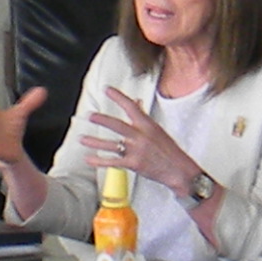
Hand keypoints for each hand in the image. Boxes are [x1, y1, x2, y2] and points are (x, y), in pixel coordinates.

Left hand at [77, 87, 205, 201]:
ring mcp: (136, 151)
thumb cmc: (169, 150)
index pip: (131, 107)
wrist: (179, 170)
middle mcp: (141, 136)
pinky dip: (99, 161)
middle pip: (117, 125)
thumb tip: (136, 102)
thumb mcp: (157, 130)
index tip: (106, 89)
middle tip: (89, 115)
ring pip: (111, 145)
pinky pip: (112, 162)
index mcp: (147, 125)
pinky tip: (89, 159)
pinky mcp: (134, 164)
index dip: (118, 97)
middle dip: (102, 120)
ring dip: (95, 142)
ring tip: (82, 139)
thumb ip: (143, 117)